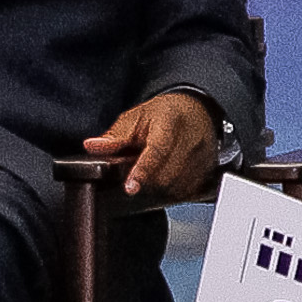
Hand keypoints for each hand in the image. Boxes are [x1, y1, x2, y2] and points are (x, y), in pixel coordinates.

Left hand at [82, 91, 220, 200]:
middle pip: (166, 174)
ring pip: (177, 186)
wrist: (197, 110)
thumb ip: (115, 136)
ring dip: (159, 188)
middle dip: (147, 181)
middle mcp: (191, 138)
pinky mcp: (209, 168)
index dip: (142, 171)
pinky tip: (167, 180)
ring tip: (153, 174)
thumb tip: (92, 146)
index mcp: (170, 120)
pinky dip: (173, 191)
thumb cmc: (164, 114)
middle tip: (137, 174)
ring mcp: (203, 154)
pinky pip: (188, 191)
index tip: (130, 187)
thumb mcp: (135, 118)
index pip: (157, 150)